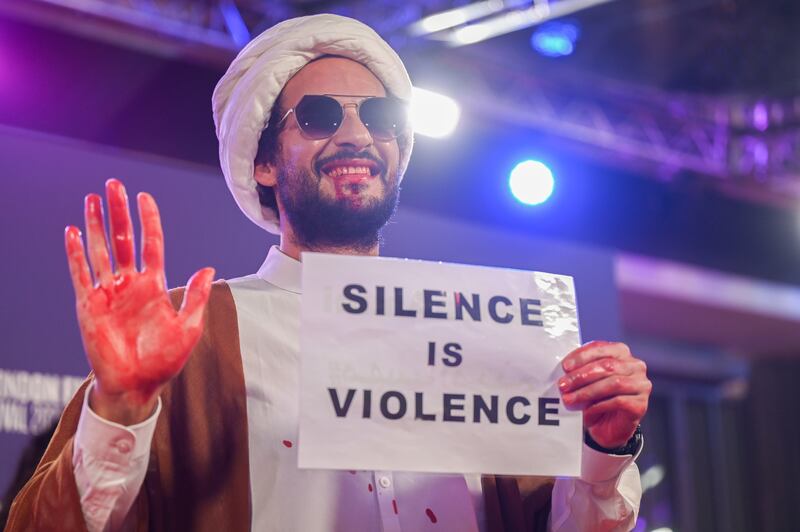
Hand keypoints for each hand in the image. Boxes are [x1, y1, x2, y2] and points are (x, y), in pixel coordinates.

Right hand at [64, 179, 213, 423]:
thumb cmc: (164, 360)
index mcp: (154, 285)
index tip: (145, 196)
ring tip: (92, 198)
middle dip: (119, 212)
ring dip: (95, 225)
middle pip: (123, 239)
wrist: (137, 387)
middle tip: (114, 184)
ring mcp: (108, 293)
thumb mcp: (189, 327)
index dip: (148, 220)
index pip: (151, 243)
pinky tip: (72, 232)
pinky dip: (76, 253)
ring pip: (100, 250)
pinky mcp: (88, 305)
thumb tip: (209, 268)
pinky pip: (81, 274)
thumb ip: (197, 297)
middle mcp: (130, 284)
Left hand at [558, 341, 650, 448]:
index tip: (565, 367)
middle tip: (563, 385)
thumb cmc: (596, 399)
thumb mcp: (586, 381)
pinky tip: (587, 410)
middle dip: (581, 376)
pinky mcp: (640, 404)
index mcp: (621, 353)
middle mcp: (635, 366)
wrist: (608, 427)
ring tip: (569, 399)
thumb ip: (579, 370)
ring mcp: (641, 385)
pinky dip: (599, 405)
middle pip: (607, 366)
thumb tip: (565, 369)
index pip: (601, 348)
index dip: (582, 356)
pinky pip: (618, 401)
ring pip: (613, 383)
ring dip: (587, 391)